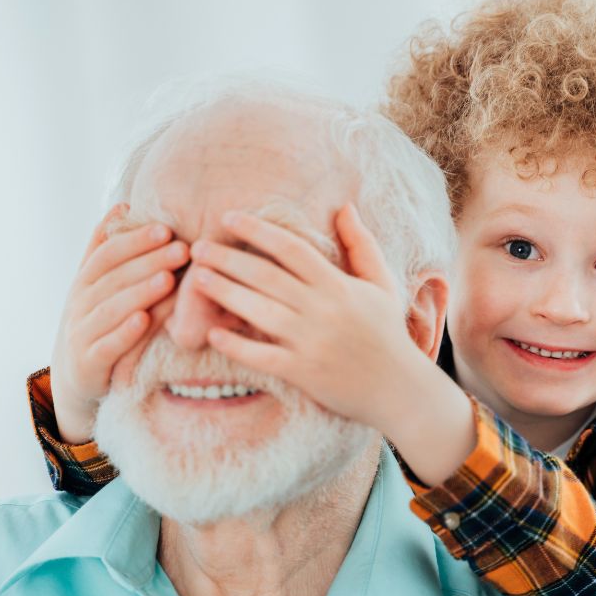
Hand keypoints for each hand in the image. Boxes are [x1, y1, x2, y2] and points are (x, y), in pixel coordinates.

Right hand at [50, 204, 190, 442]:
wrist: (76, 376)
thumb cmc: (97, 322)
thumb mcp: (97, 285)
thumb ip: (106, 248)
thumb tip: (122, 204)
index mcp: (85, 280)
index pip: (107, 254)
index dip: (135, 241)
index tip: (166, 228)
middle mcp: (80, 303)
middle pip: (114, 278)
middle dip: (148, 261)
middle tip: (181, 249)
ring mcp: (81, 333)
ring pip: (110, 309)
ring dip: (139, 293)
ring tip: (168, 280)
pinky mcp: (89, 364)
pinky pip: (107, 346)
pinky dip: (124, 333)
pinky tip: (144, 320)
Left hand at [189, 204, 425, 430]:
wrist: (399, 389)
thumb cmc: (387, 333)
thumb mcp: (381, 284)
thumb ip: (361, 245)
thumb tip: (344, 206)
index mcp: (338, 285)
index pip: (291, 248)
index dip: (257, 230)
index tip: (228, 218)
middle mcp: (322, 309)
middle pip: (266, 276)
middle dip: (227, 258)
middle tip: (197, 247)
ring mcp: (311, 342)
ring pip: (259, 311)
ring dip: (224, 293)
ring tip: (197, 279)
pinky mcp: (303, 372)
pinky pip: (262, 356)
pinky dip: (236, 346)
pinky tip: (212, 333)